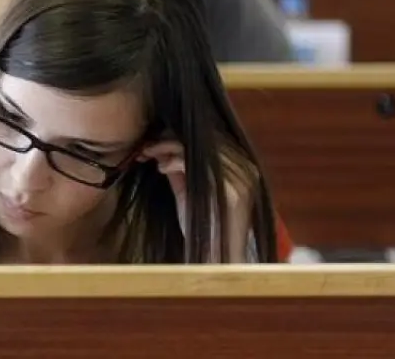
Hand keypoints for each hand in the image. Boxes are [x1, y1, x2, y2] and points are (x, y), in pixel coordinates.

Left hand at [138, 140, 256, 261]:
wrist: (214, 259)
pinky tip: (162, 168)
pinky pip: (192, 163)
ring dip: (167, 148)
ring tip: (150, 156)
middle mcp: (247, 169)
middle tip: (147, 146)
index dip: (181, 136)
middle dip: (170, 140)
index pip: (211, 139)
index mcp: (243, 168)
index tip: (156, 140)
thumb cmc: (202, 226)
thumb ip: (183, 168)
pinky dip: (172, 161)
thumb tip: (165, 145)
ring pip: (195, 148)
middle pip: (203, 140)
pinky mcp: (229, 190)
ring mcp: (240, 179)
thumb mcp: (190, 190)